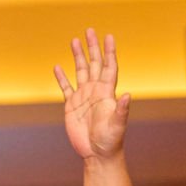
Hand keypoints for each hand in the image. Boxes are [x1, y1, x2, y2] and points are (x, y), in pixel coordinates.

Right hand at [55, 28, 131, 161]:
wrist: (98, 154)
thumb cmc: (111, 141)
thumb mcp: (118, 125)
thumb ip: (121, 110)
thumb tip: (128, 95)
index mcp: (107, 93)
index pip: (109, 67)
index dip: (109, 52)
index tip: (108, 37)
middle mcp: (95, 91)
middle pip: (94, 64)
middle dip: (92, 47)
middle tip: (90, 30)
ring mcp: (83, 98)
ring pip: (80, 72)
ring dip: (78, 56)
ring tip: (74, 41)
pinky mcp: (72, 107)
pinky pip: (66, 88)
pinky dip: (62, 78)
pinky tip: (57, 67)